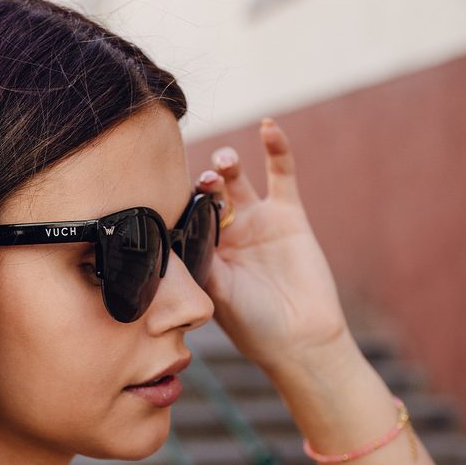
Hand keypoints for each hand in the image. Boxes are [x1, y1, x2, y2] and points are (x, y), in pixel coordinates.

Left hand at [194, 118, 350, 374]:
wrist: (301, 338)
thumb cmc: (252, 324)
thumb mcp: (216, 294)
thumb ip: (199, 263)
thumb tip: (171, 241)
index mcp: (202, 250)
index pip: (182, 215)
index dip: (174, 201)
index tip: (164, 191)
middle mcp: (225, 231)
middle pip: (206, 194)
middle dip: (200, 184)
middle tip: (200, 183)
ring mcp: (256, 219)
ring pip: (237, 179)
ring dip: (227, 165)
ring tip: (224, 164)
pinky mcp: (288, 213)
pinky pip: (281, 173)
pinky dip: (277, 148)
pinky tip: (269, 126)